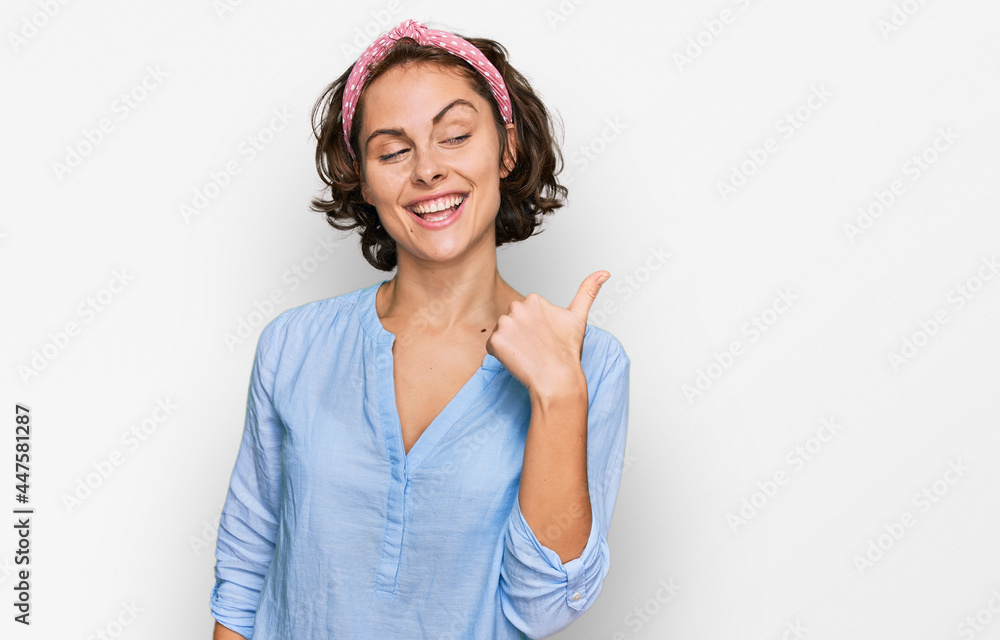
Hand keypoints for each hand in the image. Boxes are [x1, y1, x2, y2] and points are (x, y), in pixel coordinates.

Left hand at [485, 271, 609, 394]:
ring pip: (502, 332)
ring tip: (527, 353)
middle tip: (536, 346)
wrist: (557, 378)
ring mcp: (505, 325)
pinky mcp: (495, 341)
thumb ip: (588, 290)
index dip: (534, 327)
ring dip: (510, 343)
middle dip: (520, 332)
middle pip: (512, 320)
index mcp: (534, 300)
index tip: (544, 337)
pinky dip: (501, 354)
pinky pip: (492, 346)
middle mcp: (517, 307)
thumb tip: (604, 272)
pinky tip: (517, 359)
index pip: (525, 312)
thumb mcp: (579, 317)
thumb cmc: (567, 351)